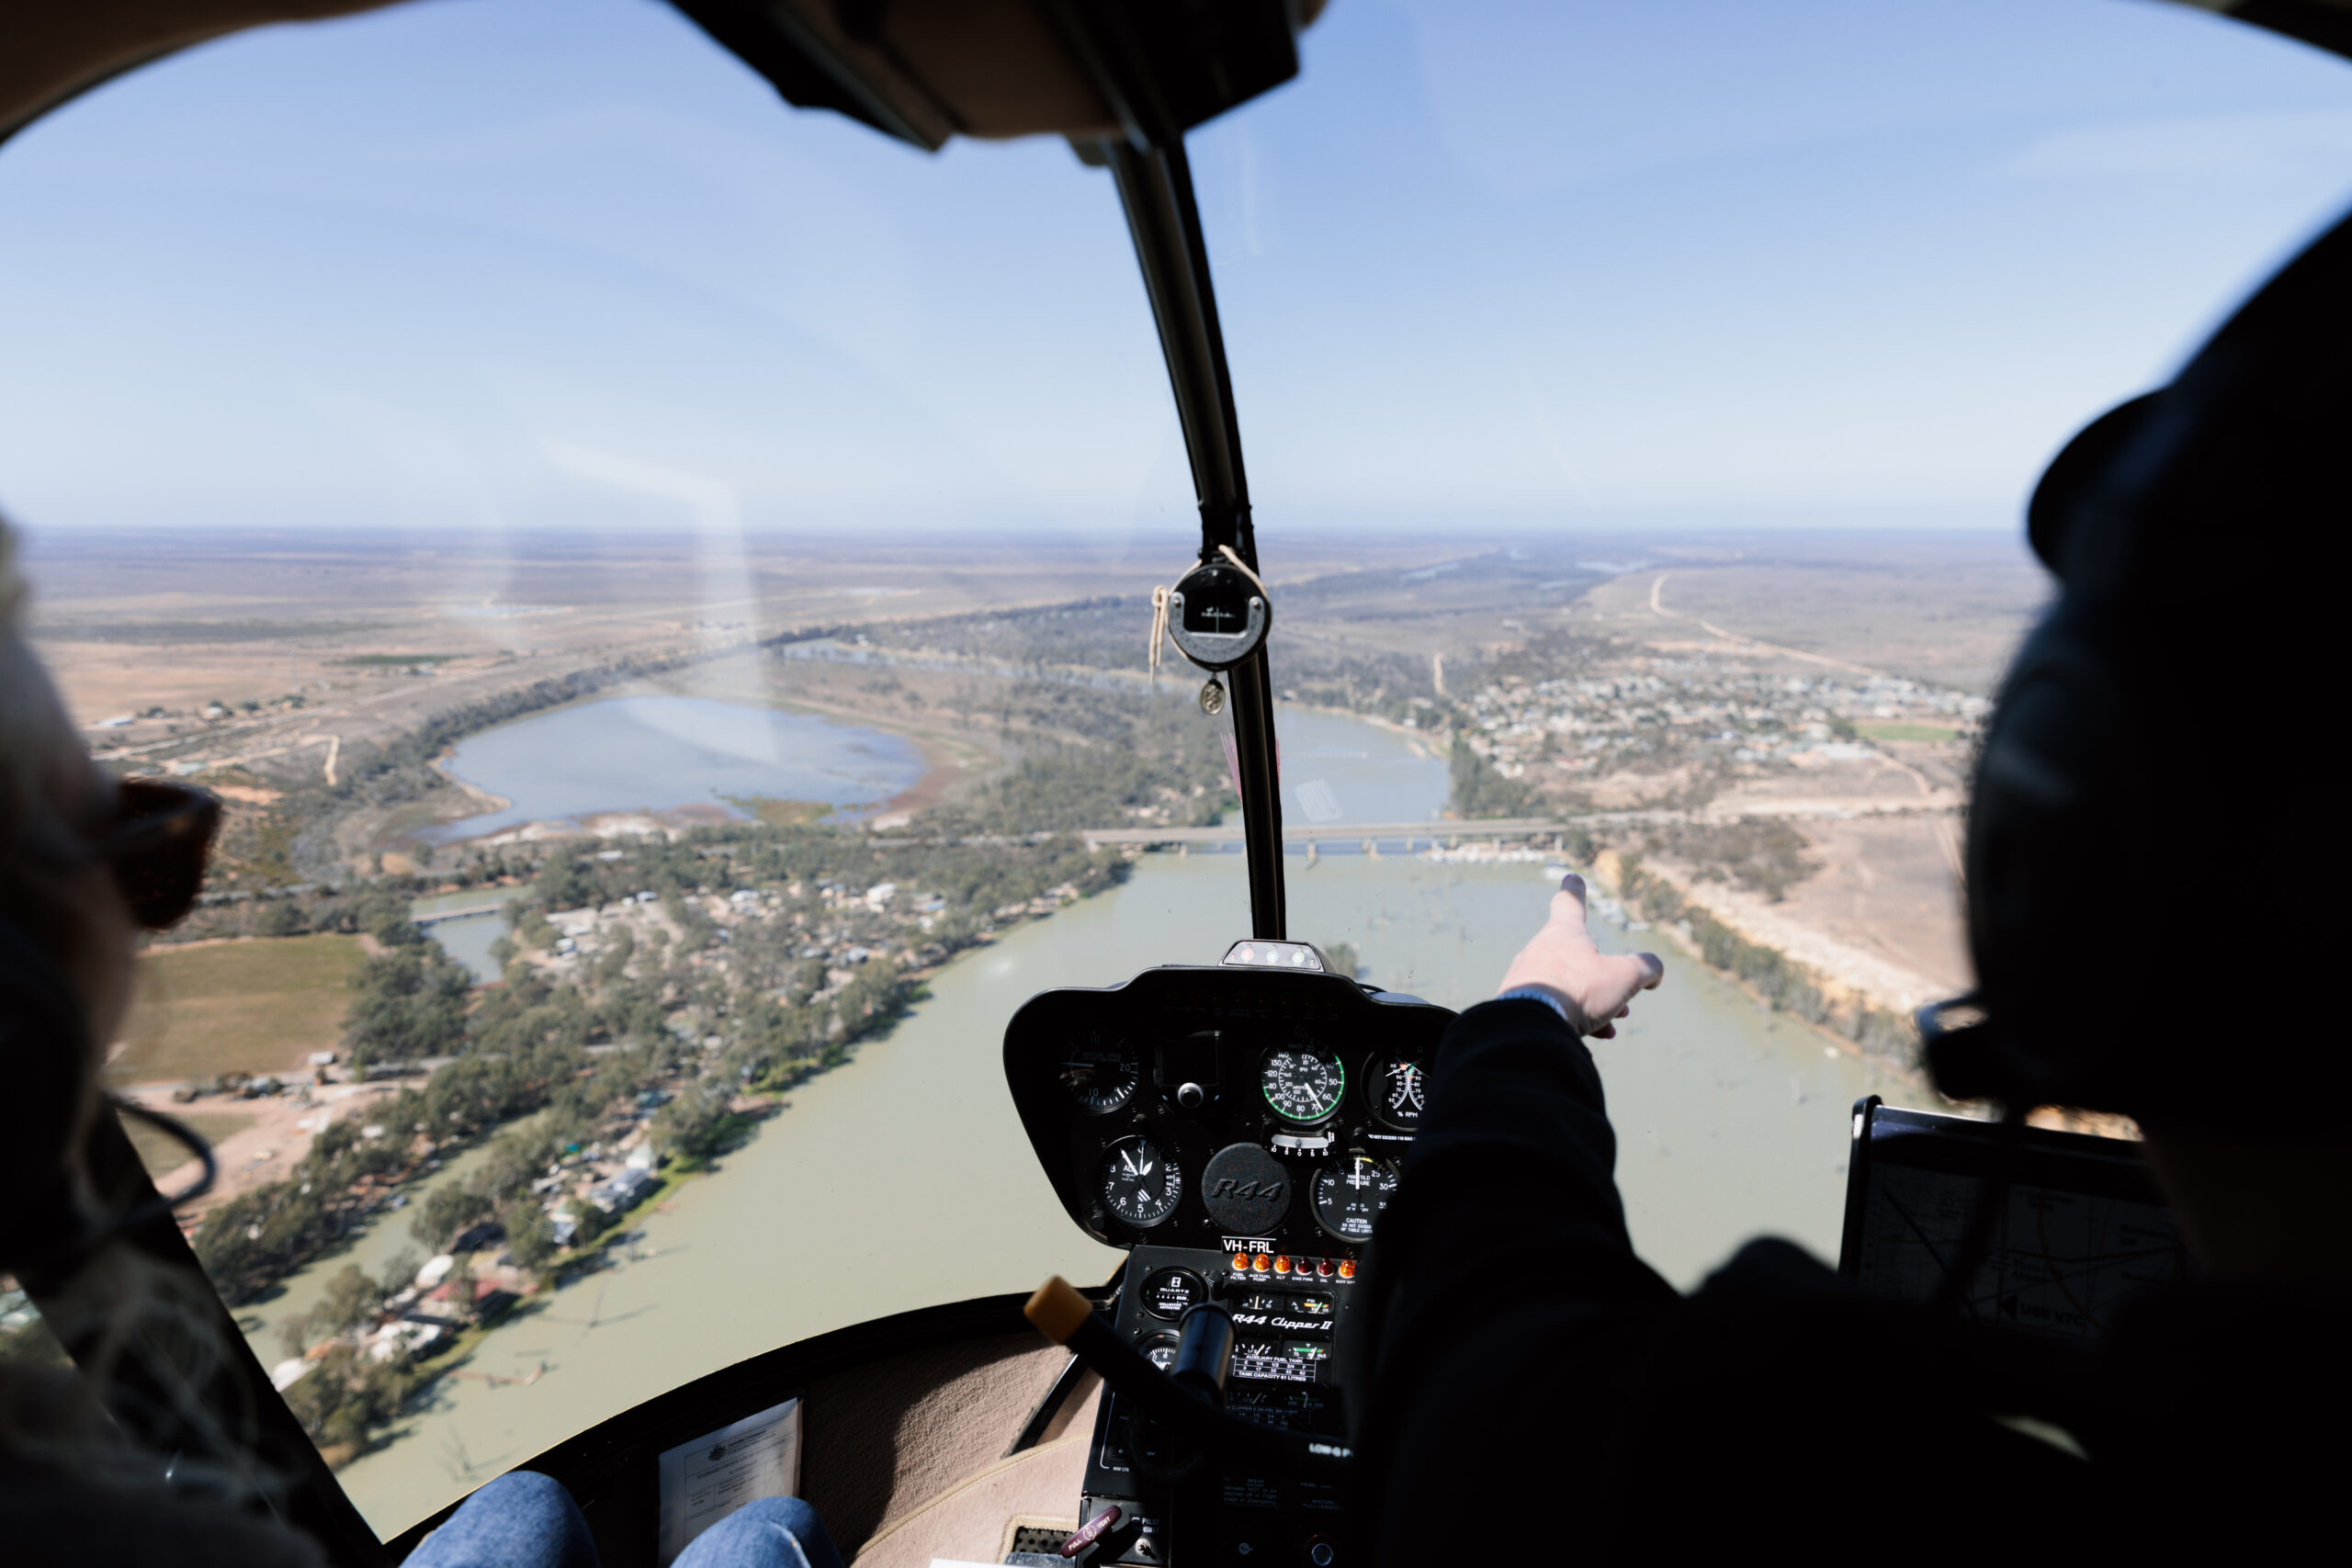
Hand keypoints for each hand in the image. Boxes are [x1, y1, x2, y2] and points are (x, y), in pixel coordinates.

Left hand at [1498, 875, 1663, 1037]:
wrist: (1530, 1027)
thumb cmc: (1578, 991)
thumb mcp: (1624, 976)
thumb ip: (1646, 968)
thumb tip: (1654, 972)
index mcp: (1563, 933)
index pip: (1570, 903)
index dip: (1575, 891)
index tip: (1571, 879)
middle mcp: (1539, 950)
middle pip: (1576, 958)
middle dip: (1602, 980)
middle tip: (1622, 1005)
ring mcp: (1525, 978)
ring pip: (1566, 987)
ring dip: (1592, 1005)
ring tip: (1609, 1025)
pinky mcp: (1517, 1005)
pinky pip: (1550, 1009)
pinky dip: (1573, 1021)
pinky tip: (1591, 1040)